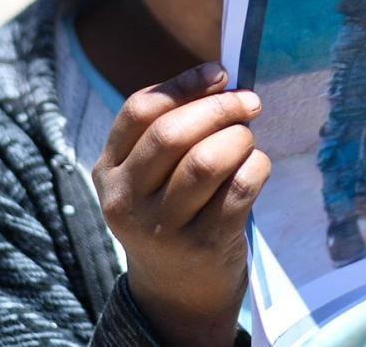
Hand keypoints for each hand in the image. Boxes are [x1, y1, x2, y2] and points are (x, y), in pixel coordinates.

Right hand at [93, 64, 268, 346]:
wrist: (177, 290)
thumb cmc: (171, 211)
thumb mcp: (150, 174)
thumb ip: (172, 125)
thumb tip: (218, 76)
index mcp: (108, 171)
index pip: (139, 111)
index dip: (183, 84)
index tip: (218, 74)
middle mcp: (126, 201)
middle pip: (173, 133)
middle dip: (220, 108)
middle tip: (249, 103)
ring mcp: (164, 228)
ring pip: (207, 161)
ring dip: (239, 138)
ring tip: (247, 140)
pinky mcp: (204, 245)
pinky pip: (239, 188)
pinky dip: (257, 166)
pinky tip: (257, 166)